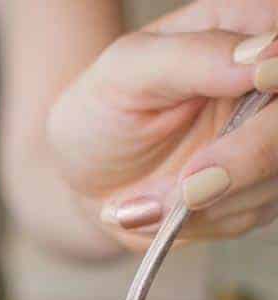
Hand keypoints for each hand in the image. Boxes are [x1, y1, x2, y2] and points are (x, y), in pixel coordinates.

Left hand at [48, 3, 277, 247]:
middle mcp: (270, 86)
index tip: (261, 81)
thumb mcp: (128, 70)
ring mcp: (269, 141)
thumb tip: (263, 56)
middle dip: (245, 158)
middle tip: (187, 188)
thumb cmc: (103, 110)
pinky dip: (199, 223)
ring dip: (207, 205)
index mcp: (248, 28)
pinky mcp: (261, 189)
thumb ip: (196, 56)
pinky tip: (154, 210)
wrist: (87, 175)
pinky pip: (251, 213)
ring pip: (273, 178)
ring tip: (142, 201)